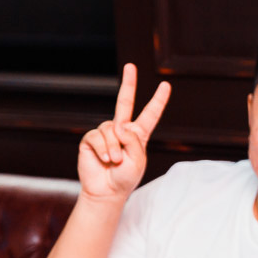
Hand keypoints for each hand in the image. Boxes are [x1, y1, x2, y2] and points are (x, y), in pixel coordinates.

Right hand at [78, 64, 170, 202]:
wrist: (106, 191)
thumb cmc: (125, 178)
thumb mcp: (138, 160)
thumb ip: (133, 141)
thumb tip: (119, 125)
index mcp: (138, 135)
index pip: (150, 115)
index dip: (158, 100)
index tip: (166, 85)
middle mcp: (121, 130)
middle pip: (125, 102)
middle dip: (129, 83)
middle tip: (131, 65)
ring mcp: (106, 133)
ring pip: (111, 129)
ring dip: (114, 148)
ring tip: (115, 161)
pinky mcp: (91, 139)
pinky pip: (98, 136)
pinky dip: (103, 149)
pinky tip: (105, 159)